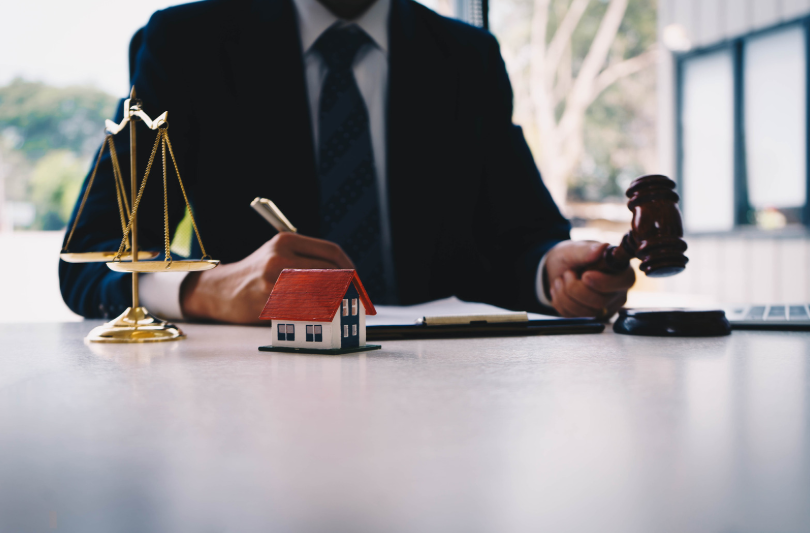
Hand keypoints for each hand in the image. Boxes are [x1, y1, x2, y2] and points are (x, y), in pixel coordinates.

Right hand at [180, 232, 354, 323]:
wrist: (221, 290)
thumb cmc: (258, 274)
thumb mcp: (279, 255)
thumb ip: (307, 261)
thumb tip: (347, 279)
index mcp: (286, 240)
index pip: (331, 252)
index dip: (350, 269)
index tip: (357, 281)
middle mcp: (279, 257)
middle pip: (329, 272)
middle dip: (347, 289)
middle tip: (356, 300)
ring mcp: (273, 280)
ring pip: (319, 293)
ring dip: (335, 304)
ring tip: (342, 310)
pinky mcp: (268, 302)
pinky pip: (303, 310)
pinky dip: (317, 315)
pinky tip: (321, 317)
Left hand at [544, 241, 634, 318]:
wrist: (559, 269)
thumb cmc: (572, 256)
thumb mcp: (574, 249)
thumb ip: (587, 250)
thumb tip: (602, 248)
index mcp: (622, 271)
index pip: (623, 282)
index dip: (603, 282)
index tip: (585, 275)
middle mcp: (618, 292)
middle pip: (600, 301)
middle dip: (575, 288)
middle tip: (568, 273)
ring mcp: (605, 308)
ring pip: (585, 312)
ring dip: (565, 294)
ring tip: (562, 279)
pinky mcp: (590, 317)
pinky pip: (573, 317)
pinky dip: (560, 302)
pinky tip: (561, 290)